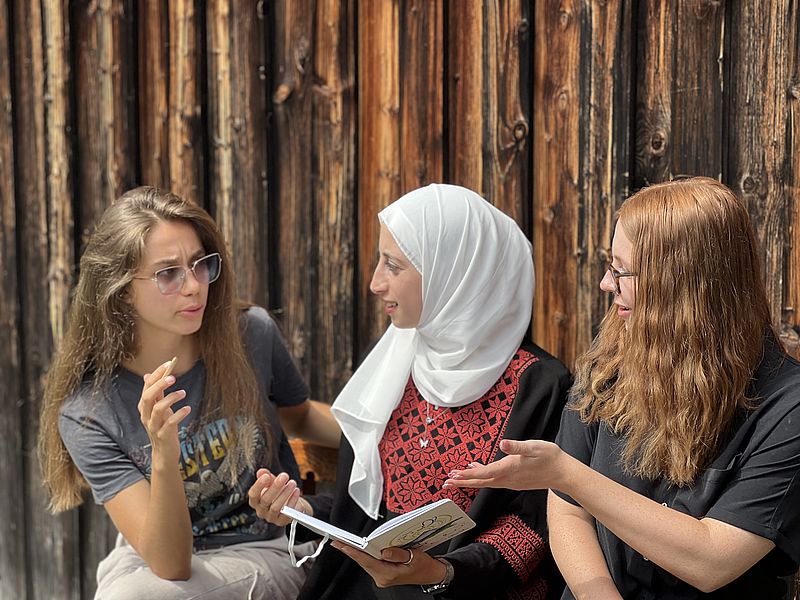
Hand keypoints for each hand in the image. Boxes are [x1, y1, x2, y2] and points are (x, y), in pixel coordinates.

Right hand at [138, 359, 189, 466]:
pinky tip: (187, 409)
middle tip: (173, 377)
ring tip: (183, 393)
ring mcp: (153, 426)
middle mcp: (146, 416)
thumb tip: (147, 375)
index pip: (147, 386)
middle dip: (159, 385)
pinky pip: (170, 423)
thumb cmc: (163, 427)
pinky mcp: (163, 435)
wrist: (164, 453)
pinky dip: (179, 414)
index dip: (156, 374)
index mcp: (144, 407)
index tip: (169, 363)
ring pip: (157, 409)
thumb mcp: (159, 409)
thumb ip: (156, 394)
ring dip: (171, 398)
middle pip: (148, 397)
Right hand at [247, 468, 309, 525]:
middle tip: (284, 476)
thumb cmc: (278, 491)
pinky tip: (297, 491)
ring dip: (285, 493)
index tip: (266, 476)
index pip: (253, 494)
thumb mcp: (272, 482)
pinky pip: (287, 513)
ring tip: (293, 482)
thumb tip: (261, 472)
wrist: (290, 502)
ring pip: (276, 507)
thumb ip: (266, 476)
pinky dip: (292, 501)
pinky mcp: (282, 521)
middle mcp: (261, 511)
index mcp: (255, 501)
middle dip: (275, 487)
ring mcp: (271, 517)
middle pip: (265, 500)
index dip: (258, 485)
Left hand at [330, 543, 446, 587]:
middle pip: (364, 561)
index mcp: (389, 574)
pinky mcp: (384, 574)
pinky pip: (372, 563)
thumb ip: (397, 553)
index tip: (341, 545)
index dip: (353, 552)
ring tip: (347, 543)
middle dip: (352, 551)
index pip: (367, 561)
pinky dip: (367, 555)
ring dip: (359, 553)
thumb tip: (383, 550)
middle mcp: (383, 578)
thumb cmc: (424, 566)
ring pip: (367, 562)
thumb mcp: (413, 556)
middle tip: (338, 541)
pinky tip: (363, 548)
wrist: (432, 574)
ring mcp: (383, 577)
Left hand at [444, 439, 567, 490]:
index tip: (454, 475)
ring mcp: (510, 482)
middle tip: (445, 483)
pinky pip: (493, 481)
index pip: (484, 473)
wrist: (564, 474)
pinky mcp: (514, 481)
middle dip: (462, 482)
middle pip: (480, 482)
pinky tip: (478, 468)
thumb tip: (503, 444)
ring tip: (455, 478)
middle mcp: (507, 479)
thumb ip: (518, 446)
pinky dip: (482, 477)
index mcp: (509, 469)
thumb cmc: (550, 457)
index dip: (468, 474)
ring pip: (485, 483)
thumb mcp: (535, 447)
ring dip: (470, 481)